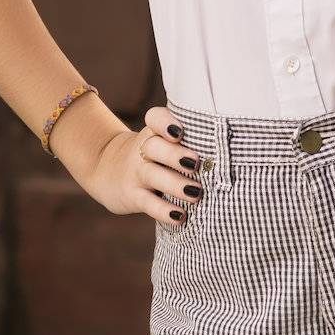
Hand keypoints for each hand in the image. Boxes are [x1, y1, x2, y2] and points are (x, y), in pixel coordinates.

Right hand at [76, 106, 205, 225]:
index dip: (165, 122)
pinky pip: (148, 203)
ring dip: (175, 184)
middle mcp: (143, 149)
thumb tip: (226, 154)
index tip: (179, 132)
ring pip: (153, 175)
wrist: (108, 171)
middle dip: (175, 155)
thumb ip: (187, 142)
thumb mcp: (161, 142)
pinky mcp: (132, 196)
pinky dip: (163, 210)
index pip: (154, 118)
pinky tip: (179, 216)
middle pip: (154, 147)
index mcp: (153, 131)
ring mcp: (136, 173)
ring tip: (195, 193)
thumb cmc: (153, 155)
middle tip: (195, 163)